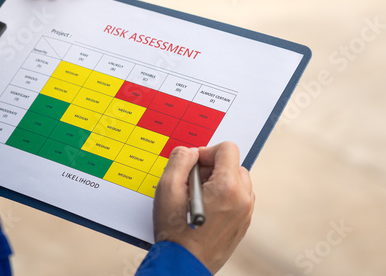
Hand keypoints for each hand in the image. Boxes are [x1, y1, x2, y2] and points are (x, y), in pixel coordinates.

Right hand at [153, 142, 254, 273]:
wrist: (183, 265)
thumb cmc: (175, 231)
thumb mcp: (167, 188)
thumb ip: (180, 160)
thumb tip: (191, 152)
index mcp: (227, 187)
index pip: (227, 149)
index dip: (206, 152)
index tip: (193, 166)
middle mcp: (243, 199)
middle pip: (233, 164)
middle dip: (212, 168)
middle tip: (192, 184)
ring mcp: (246, 213)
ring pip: (238, 181)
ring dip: (219, 182)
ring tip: (198, 197)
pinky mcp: (243, 224)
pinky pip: (238, 198)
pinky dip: (224, 196)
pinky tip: (206, 209)